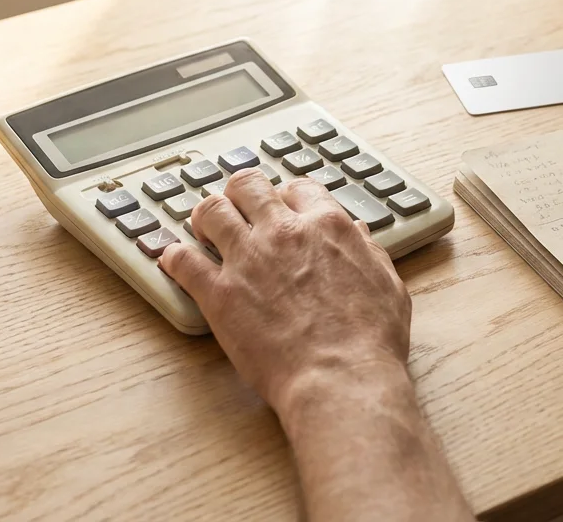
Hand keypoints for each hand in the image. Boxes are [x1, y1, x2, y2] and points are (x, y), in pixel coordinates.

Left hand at [159, 169, 411, 416]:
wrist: (340, 377)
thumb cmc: (369, 340)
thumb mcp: (387, 285)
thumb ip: (368, 252)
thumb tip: (356, 234)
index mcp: (327, 226)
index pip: (299, 188)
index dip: (289, 196)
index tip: (283, 206)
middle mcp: (284, 233)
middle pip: (248, 186)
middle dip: (240, 192)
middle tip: (237, 206)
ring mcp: (248, 260)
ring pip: (211, 211)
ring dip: (205, 216)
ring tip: (202, 227)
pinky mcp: (219, 293)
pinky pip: (183, 261)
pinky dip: (175, 258)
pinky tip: (174, 260)